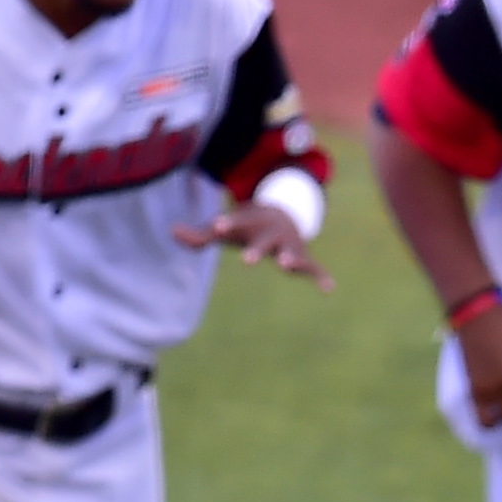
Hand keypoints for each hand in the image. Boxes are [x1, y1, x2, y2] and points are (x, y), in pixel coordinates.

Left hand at [170, 196, 330, 286]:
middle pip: (263, 241)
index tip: (216, 227)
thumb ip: (200, 235)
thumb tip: (172, 232)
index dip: (227, 224)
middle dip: (257, 250)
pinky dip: (322, 277)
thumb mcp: (226, 228)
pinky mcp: (303, 257)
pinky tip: (329, 288)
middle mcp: (271, 232)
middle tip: (247, 261)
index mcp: (250, 223)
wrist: (282, 213)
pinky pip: (314, 267)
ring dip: (291, 259)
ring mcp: (289, 244)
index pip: (237, 223)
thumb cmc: (246, 227)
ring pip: (291, 252)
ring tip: (287, 266)